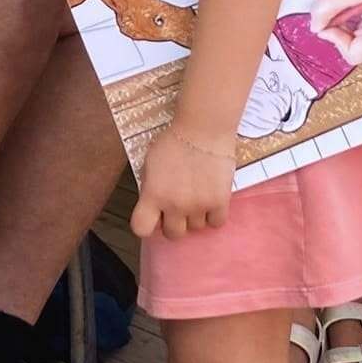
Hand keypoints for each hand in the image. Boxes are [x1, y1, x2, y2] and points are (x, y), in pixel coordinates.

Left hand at [129, 122, 236, 240]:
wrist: (204, 128)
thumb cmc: (174, 141)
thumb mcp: (150, 163)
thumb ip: (151, 187)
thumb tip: (154, 203)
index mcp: (153, 195)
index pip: (141, 228)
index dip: (147, 224)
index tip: (154, 216)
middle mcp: (174, 205)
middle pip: (173, 234)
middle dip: (175, 222)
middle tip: (179, 207)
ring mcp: (198, 205)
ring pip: (196, 228)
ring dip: (196, 216)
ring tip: (198, 198)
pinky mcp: (220, 201)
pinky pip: (216, 223)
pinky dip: (214, 215)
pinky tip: (212, 201)